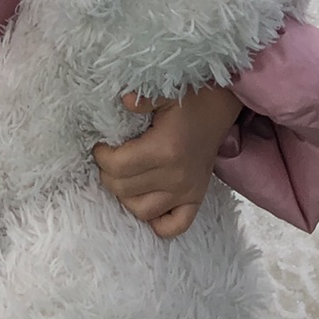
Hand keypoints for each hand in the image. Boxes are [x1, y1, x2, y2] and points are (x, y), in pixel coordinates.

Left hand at [92, 84, 241, 239]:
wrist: (218, 109)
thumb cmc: (189, 99)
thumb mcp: (164, 92)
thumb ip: (142, 98)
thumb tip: (124, 101)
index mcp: (164, 150)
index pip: (118, 167)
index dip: (102, 157)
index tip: (100, 147)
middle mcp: (176, 177)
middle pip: (125, 190)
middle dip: (108, 174)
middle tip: (108, 159)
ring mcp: (187, 192)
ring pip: (142, 211)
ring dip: (125, 197)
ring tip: (123, 177)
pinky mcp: (196, 199)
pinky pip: (174, 226)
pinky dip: (157, 222)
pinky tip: (147, 201)